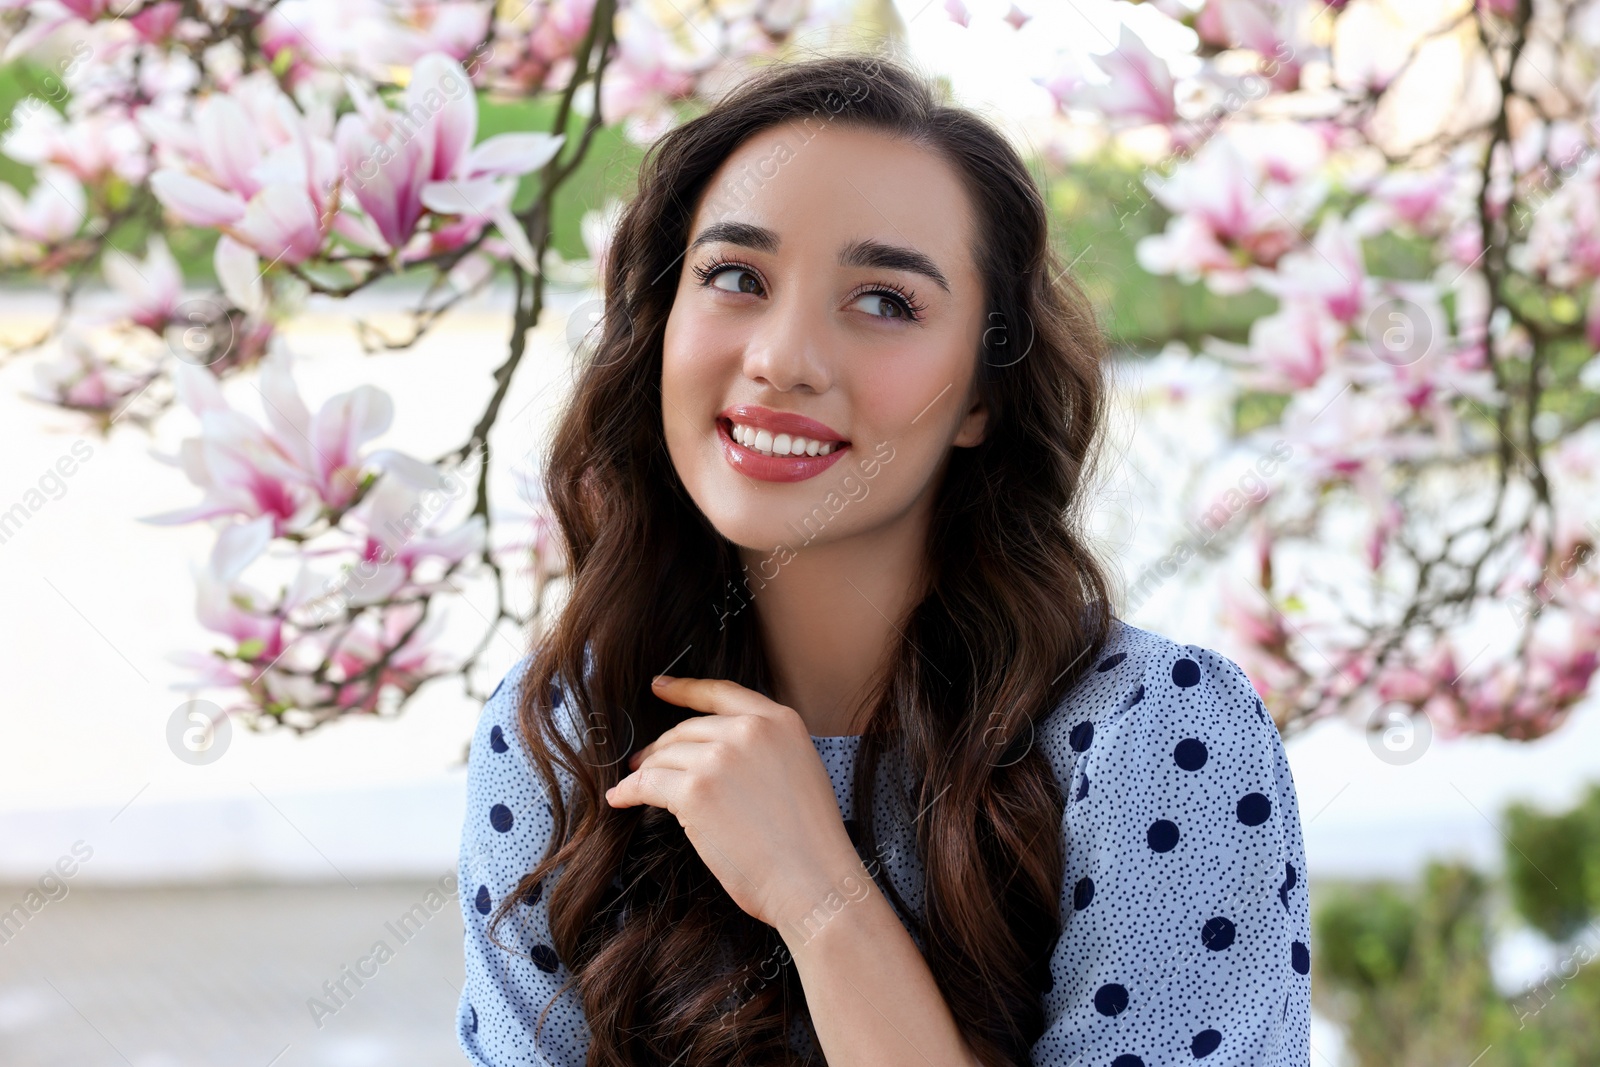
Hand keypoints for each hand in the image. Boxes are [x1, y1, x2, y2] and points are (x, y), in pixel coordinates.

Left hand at [605, 675, 862, 931]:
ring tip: (634, 785)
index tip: (660, 687)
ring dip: (646, 772)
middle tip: (644, 763)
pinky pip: (648, 783)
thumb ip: (761, 751)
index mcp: (780, 722)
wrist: (814, 881)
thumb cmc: (810, 843)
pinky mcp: (695, 791)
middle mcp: (749, 730)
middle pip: (687, 729)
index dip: (685, 689)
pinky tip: (620, 799)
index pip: (722, 694)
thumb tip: (710, 755)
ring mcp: (720, 758)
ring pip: (665, 757)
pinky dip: (629, 791)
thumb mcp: (798, 771)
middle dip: (662, 748)